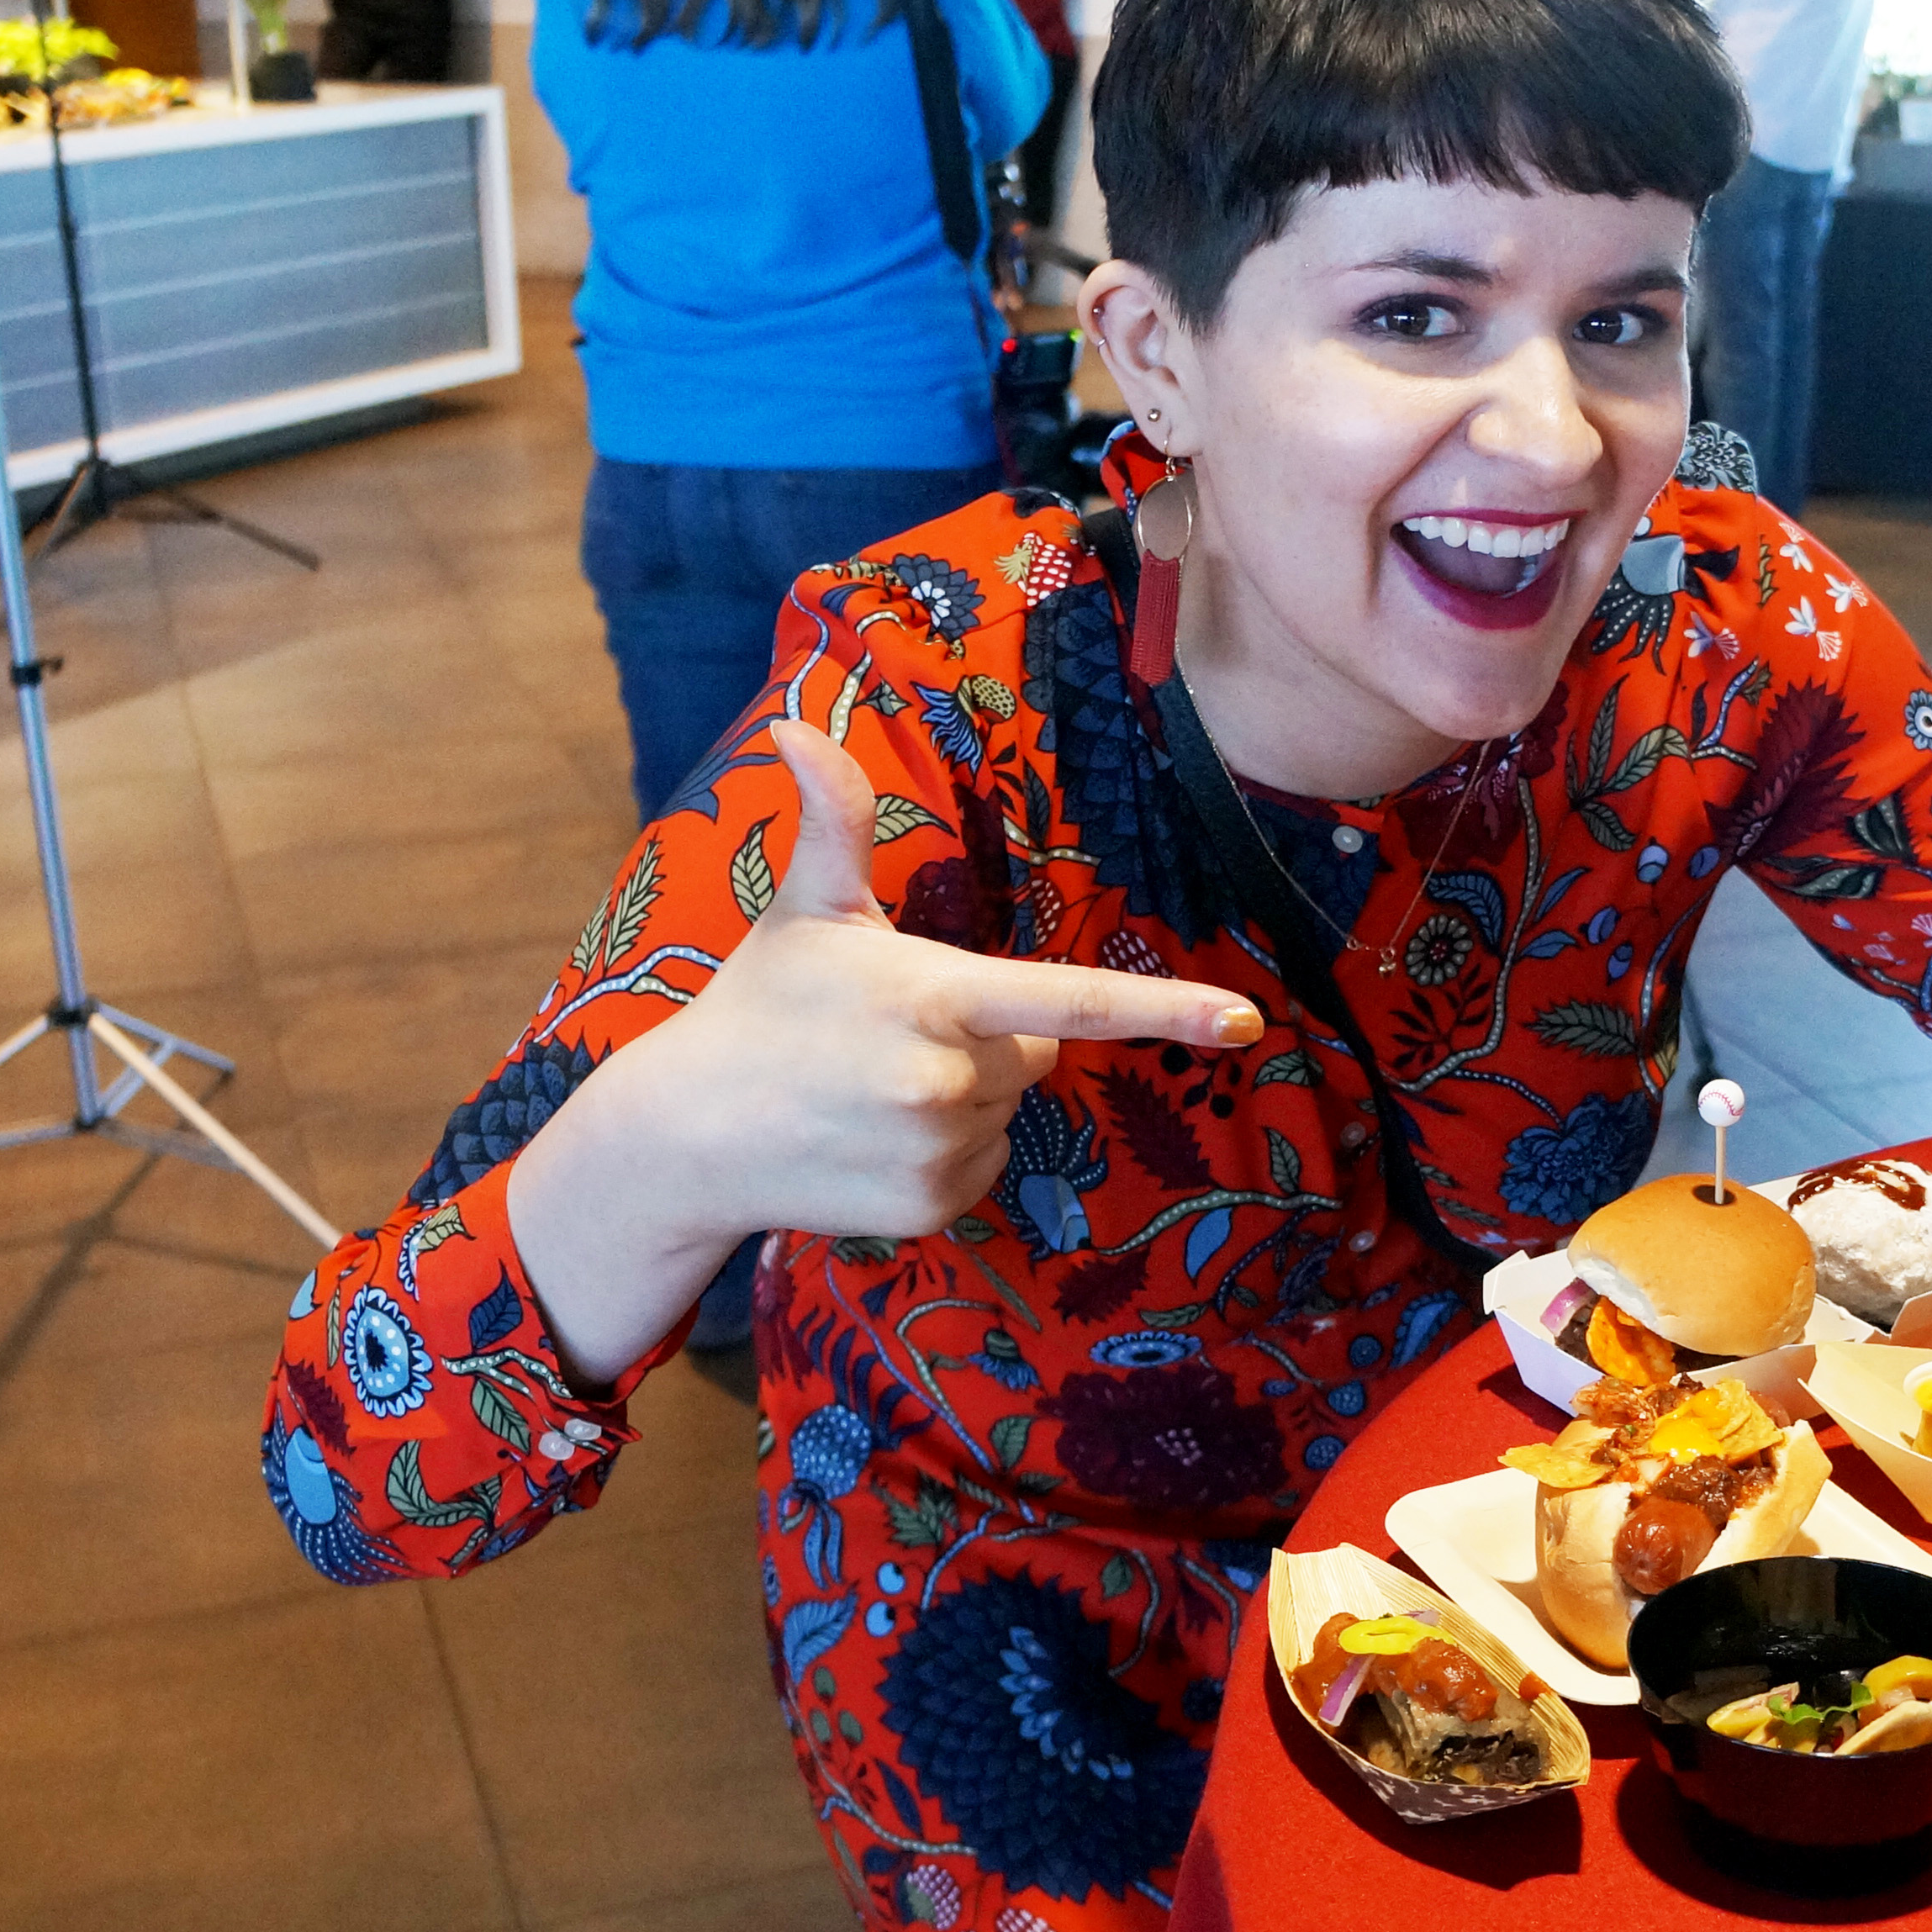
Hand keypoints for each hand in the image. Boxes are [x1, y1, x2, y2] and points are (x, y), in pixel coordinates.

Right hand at [580, 723, 1261, 1246]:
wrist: (684, 1136)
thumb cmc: (756, 1004)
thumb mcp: (805, 909)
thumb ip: (831, 818)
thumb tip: (795, 723)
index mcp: (933, 994)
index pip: (1071, 999)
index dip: (1166, 1008)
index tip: (1247, 1020)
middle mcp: (947, 1082)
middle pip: (1036, 1048)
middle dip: (988, 1036)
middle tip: (891, 1032)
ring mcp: (940, 1152)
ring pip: (1011, 1110)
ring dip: (967, 1096)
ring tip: (872, 1087)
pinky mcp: (931, 1208)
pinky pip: (984, 1166)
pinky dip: (945, 1152)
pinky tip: (872, 1137)